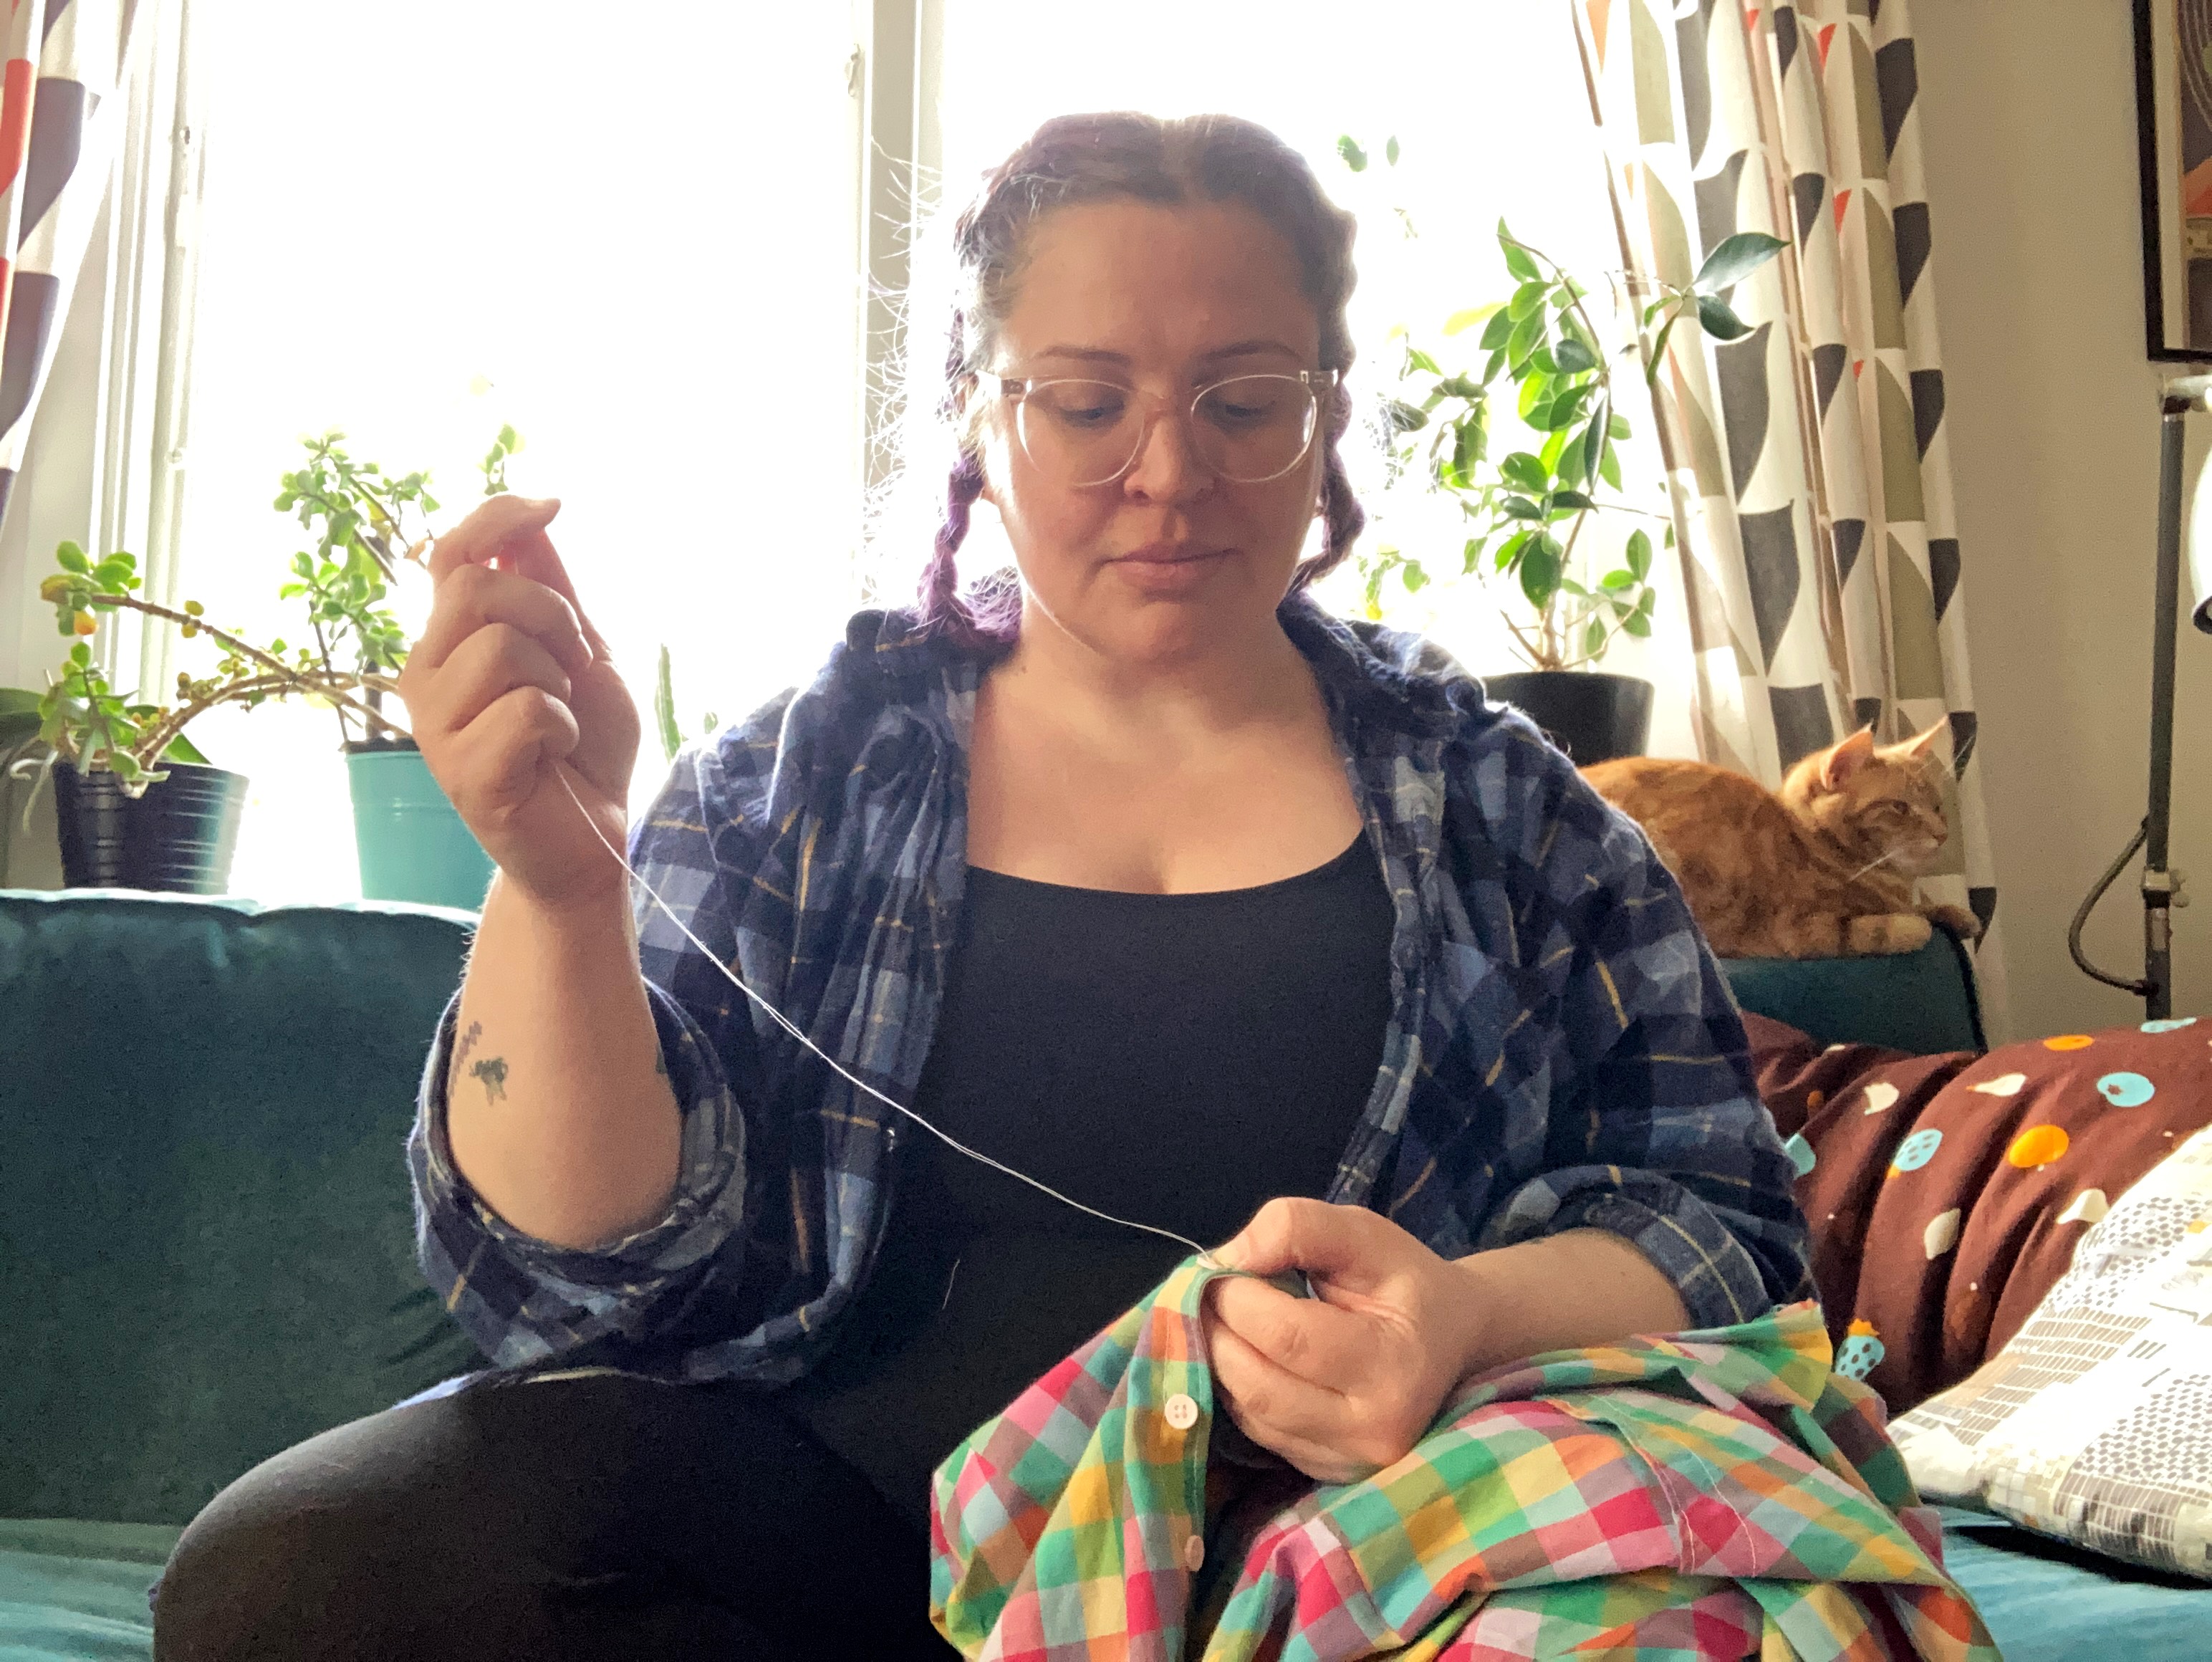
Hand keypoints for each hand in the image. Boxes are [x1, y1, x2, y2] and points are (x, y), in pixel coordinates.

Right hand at [395, 495, 640, 912]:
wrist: (591, 838)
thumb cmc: (584, 747)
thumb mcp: (582, 654)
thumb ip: (552, 591)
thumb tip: (533, 520)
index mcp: (451, 639)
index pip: (449, 553)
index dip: (495, 518)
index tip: (551, 505)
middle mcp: (427, 673)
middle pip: (476, 591)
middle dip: (550, 616)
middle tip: (573, 668)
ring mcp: (435, 723)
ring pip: (501, 648)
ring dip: (558, 681)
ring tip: (561, 718)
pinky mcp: (459, 770)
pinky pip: (525, 711)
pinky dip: (563, 727)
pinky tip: (556, 754)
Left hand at [1201, 1198, 1484, 1484]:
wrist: (1452, 1338)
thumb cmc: (1406, 1281)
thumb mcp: (1364, 1233)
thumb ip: (1299, 1227)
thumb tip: (1229, 1257)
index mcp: (1393, 1365)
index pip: (1287, 1336)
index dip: (1237, 1297)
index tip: (1221, 1267)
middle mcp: (1373, 1430)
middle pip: (1259, 1384)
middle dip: (1218, 1330)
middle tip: (1209, 1292)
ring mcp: (1349, 1461)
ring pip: (1249, 1412)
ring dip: (1219, 1358)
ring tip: (1224, 1318)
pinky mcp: (1325, 1473)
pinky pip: (1257, 1431)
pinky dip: (1236, 1387)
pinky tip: (1245, 1353)